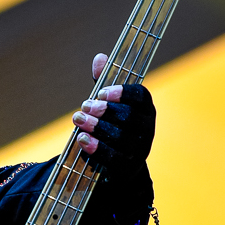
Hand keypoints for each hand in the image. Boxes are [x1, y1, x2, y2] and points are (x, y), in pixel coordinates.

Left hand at [72, 53, 154, 175]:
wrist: (120, 163)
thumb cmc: (114, 125)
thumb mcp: (109, 103)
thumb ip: (104, 82)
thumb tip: (100, 58)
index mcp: (146, 108)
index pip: (140, 96)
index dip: (121, 92)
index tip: (101, 92)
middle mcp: (147, 129)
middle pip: (128, 117)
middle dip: (103, 110)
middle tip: (84, 106)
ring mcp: (140, 150)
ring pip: (120, 137)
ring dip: (96, 127)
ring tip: (78, 119)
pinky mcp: (128, 167)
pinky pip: (114, 158)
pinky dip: (96, 148)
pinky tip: (81, 139)